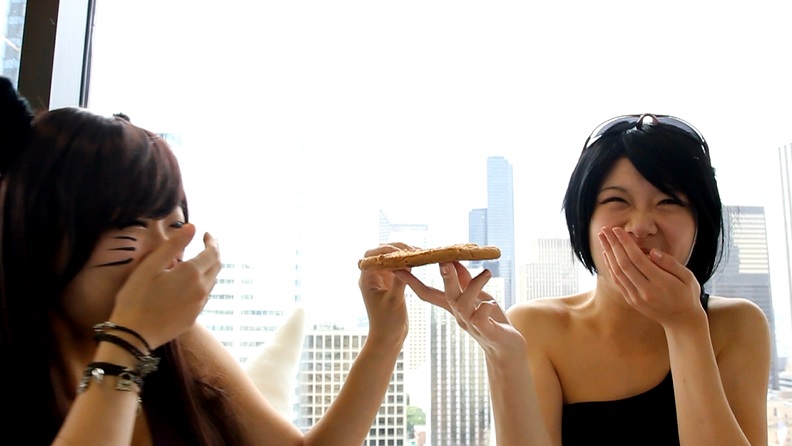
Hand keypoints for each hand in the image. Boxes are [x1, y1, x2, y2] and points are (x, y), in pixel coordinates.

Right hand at [109, 223, 221, 348]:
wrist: (133, 336)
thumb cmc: (136, 297)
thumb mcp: (150, 266)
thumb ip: (173, 245)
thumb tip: (192, 227)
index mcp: (192, 273)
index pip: (213, 253)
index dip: (212, 242)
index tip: (206, 234)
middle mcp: (202, 289)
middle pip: (216, 267)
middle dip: (213, 253)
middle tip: (205, 244)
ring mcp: (199, 305)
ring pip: (211, 282)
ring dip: (208, 269)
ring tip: (196, 262)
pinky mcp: (193, 317)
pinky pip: (203, 296)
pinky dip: (201, 284)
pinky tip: (188, 284)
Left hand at [358, 244, 409, 345]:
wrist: (388, 337)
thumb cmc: (387, 322)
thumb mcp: (394, 300)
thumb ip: (399, 280)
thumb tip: (407, 261)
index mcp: (367, 280)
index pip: (371, 257)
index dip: (384, 250)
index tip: (401, 252)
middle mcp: (372, 277)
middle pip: (380, 254)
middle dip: (395, 248)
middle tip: (412, 250)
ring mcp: (382, 279)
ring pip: (390, 258)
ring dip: (402, 254)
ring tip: (417, 253)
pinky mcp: (391, 282)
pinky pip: (398, 267)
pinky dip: (406, 262)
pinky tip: (417, 261)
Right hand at [393, 262, 526, 357]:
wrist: (508, 348)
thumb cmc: (491, 320)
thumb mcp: (477, 296)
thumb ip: (465, 280)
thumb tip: (454, 260)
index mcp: (453, 306)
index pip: (428, 292)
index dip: (412, 281)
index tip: (398, 267)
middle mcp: (459, 315)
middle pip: (446, 295)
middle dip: (445, 276)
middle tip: (444, 260)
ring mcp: (471, 324)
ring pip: (463, 305)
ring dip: (473, 286)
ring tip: (487, 273)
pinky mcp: (486, 331)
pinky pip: (481, 318)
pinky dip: (486, 306)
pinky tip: (492, 303)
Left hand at [599, 226, 702, 326]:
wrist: (681, 321)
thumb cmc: (687, 294)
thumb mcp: (688, 277)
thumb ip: (671, 263)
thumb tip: (652, 252)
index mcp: (660, 283)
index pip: (637, 259)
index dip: (625, 243)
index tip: (617, 230)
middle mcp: (645, 291)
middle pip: (623, 264)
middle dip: (613, 245)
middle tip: (604, 230)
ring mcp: (636, 297)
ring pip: (617, 272)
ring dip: (608, 254)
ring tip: (602, 238)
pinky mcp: (631, 300)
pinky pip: (617, 281)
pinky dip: (610, 267)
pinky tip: (607, 255)